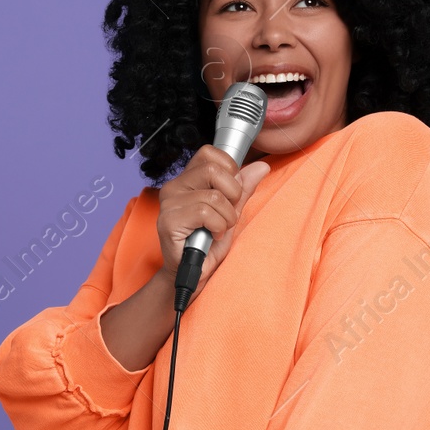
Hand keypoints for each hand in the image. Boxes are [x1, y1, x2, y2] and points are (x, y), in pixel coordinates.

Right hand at [155, 146, 270, 302]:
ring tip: (218, 230)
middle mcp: (174, 187)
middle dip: (232, 194)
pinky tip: (211, 236)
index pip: (209, 153)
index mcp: (188, 181)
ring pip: (213, 196)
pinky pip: (205, 212)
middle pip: (213, 169)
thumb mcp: (231, 214)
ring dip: (226, 218)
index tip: (231, 192)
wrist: (193, 276)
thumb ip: (242, 190)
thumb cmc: (208, 247)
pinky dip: (217, 227)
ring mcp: (169, 203)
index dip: (228, 169)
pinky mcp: (169, 220)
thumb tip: (261, 167)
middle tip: (227, 214)